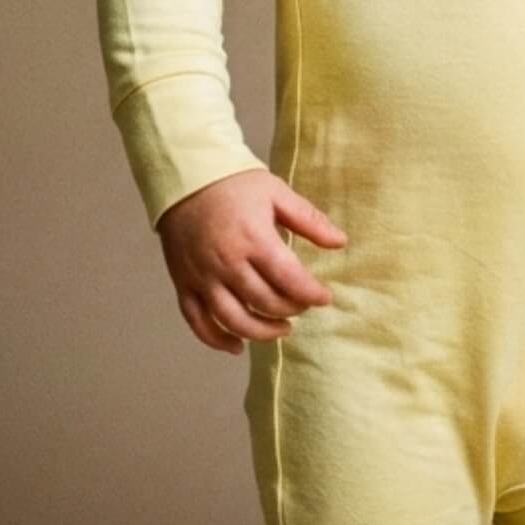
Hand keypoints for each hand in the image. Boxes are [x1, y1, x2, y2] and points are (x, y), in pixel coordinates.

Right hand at [156, 170, 346, 355]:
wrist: (186, 178)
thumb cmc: (235, 184)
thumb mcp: (277, 192)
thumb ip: (309, 220)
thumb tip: (340, 242)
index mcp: (254, 240)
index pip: (290, 280)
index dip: (311, 294)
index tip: (324, 297)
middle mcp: (228, 264)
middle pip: (265, 303)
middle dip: (291, 310)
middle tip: (302, 306)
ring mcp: (203, 277)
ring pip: (234, 320)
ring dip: (262, 333)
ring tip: (281, 329)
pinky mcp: (184, 284)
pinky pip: (198, 322)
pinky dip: (217, 340)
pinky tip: (237, 346)